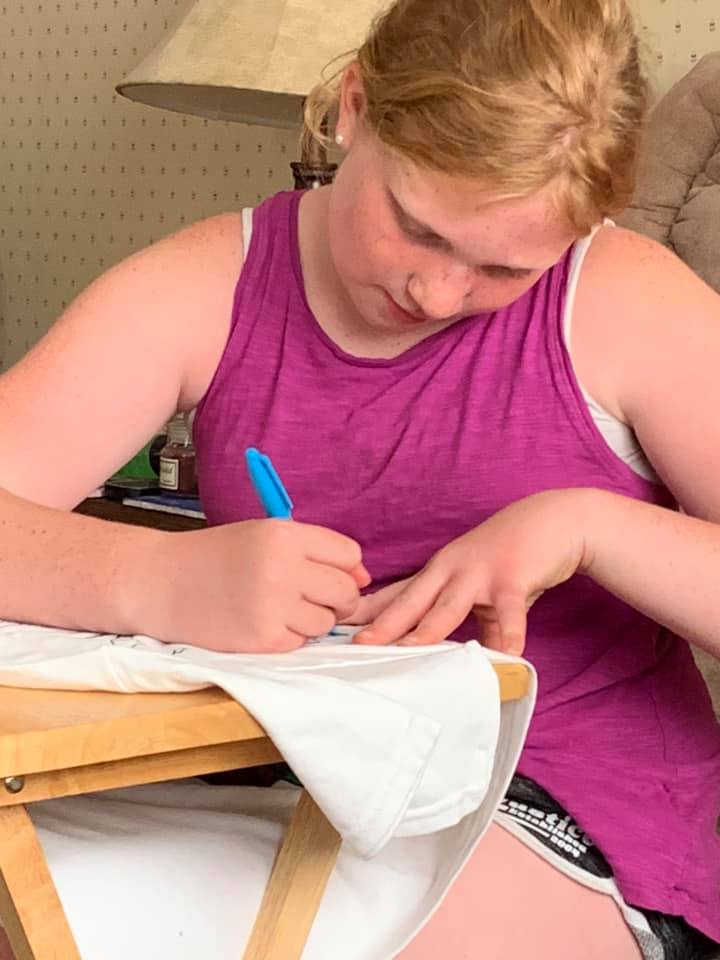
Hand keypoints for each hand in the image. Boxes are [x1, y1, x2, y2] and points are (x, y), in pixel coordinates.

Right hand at [133, 519, 370, 652]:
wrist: (161, 582)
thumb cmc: (217, 556)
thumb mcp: (264, 536)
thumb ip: (315, 552)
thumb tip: (365, 578)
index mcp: (285, 535)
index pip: (349, 555)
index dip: (343, 567)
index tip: (324, 572)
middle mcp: (283, 568)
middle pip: (346, 591)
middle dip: (336, 598)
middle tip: (307, 596)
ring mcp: (273, 606)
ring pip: (327, 621)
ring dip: (311, 619)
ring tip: (277, 607)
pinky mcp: (263, 639)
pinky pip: (302, 642)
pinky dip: (289, 636)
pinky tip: (262, 622)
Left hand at [347, 490, 589, 654]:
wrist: (553, 520)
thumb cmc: (510, 556)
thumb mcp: (478, 587)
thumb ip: (461, 618)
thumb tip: (449, 656)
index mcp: (438, 573)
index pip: (395, 595)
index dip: (367, 612)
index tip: (336, 627)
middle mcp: (451, 570)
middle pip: (410, 601)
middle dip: (382, 623)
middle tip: (355, 644)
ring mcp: (480, 573)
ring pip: (447, 605)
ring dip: (427, 628)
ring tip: (408, 650)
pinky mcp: (513, 577)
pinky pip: (509, 611)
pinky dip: (507, 634)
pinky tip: (505, 655)